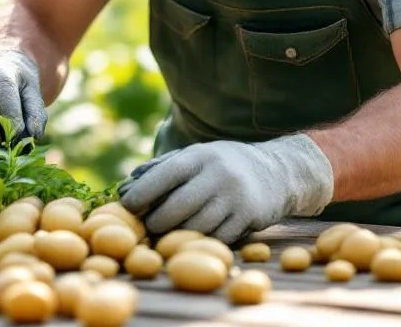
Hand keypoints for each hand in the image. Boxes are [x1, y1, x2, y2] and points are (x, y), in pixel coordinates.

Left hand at [117, 134, 332, 242]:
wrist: (277, 171)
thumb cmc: (222, 166)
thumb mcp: (195, 157)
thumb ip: (160, 170)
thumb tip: (123, 189)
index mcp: (199, 156)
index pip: (163, 175)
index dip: (141, 194)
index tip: (127, 207)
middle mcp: (217, 174)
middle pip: (177, 207)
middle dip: (156, 223)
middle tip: (147, 230)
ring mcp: (235, 197)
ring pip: (196, 227)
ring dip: (177, 237)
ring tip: (167, 238)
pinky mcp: (249, 217)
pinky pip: (217, 239)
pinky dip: (202, 243)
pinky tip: (194, 241)